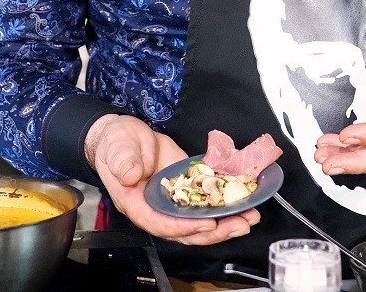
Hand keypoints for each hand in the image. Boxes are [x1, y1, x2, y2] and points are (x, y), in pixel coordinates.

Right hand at [85, 114, 259, 244]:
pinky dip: (225, 205)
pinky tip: (244, 201)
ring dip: (226, 223)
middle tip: (239, 224)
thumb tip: (130, 174)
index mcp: (138, 204)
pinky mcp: (187, 189)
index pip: (161, 224)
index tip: (206, 223)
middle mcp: (158, 208)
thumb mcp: (117, 149)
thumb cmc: (116, 145)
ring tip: (249, 218)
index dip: (185, 227)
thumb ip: (123, 162)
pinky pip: (206, 203)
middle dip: (215, 231)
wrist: (124, 135)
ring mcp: (174, 201)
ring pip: (200, 221)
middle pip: (187, 231)